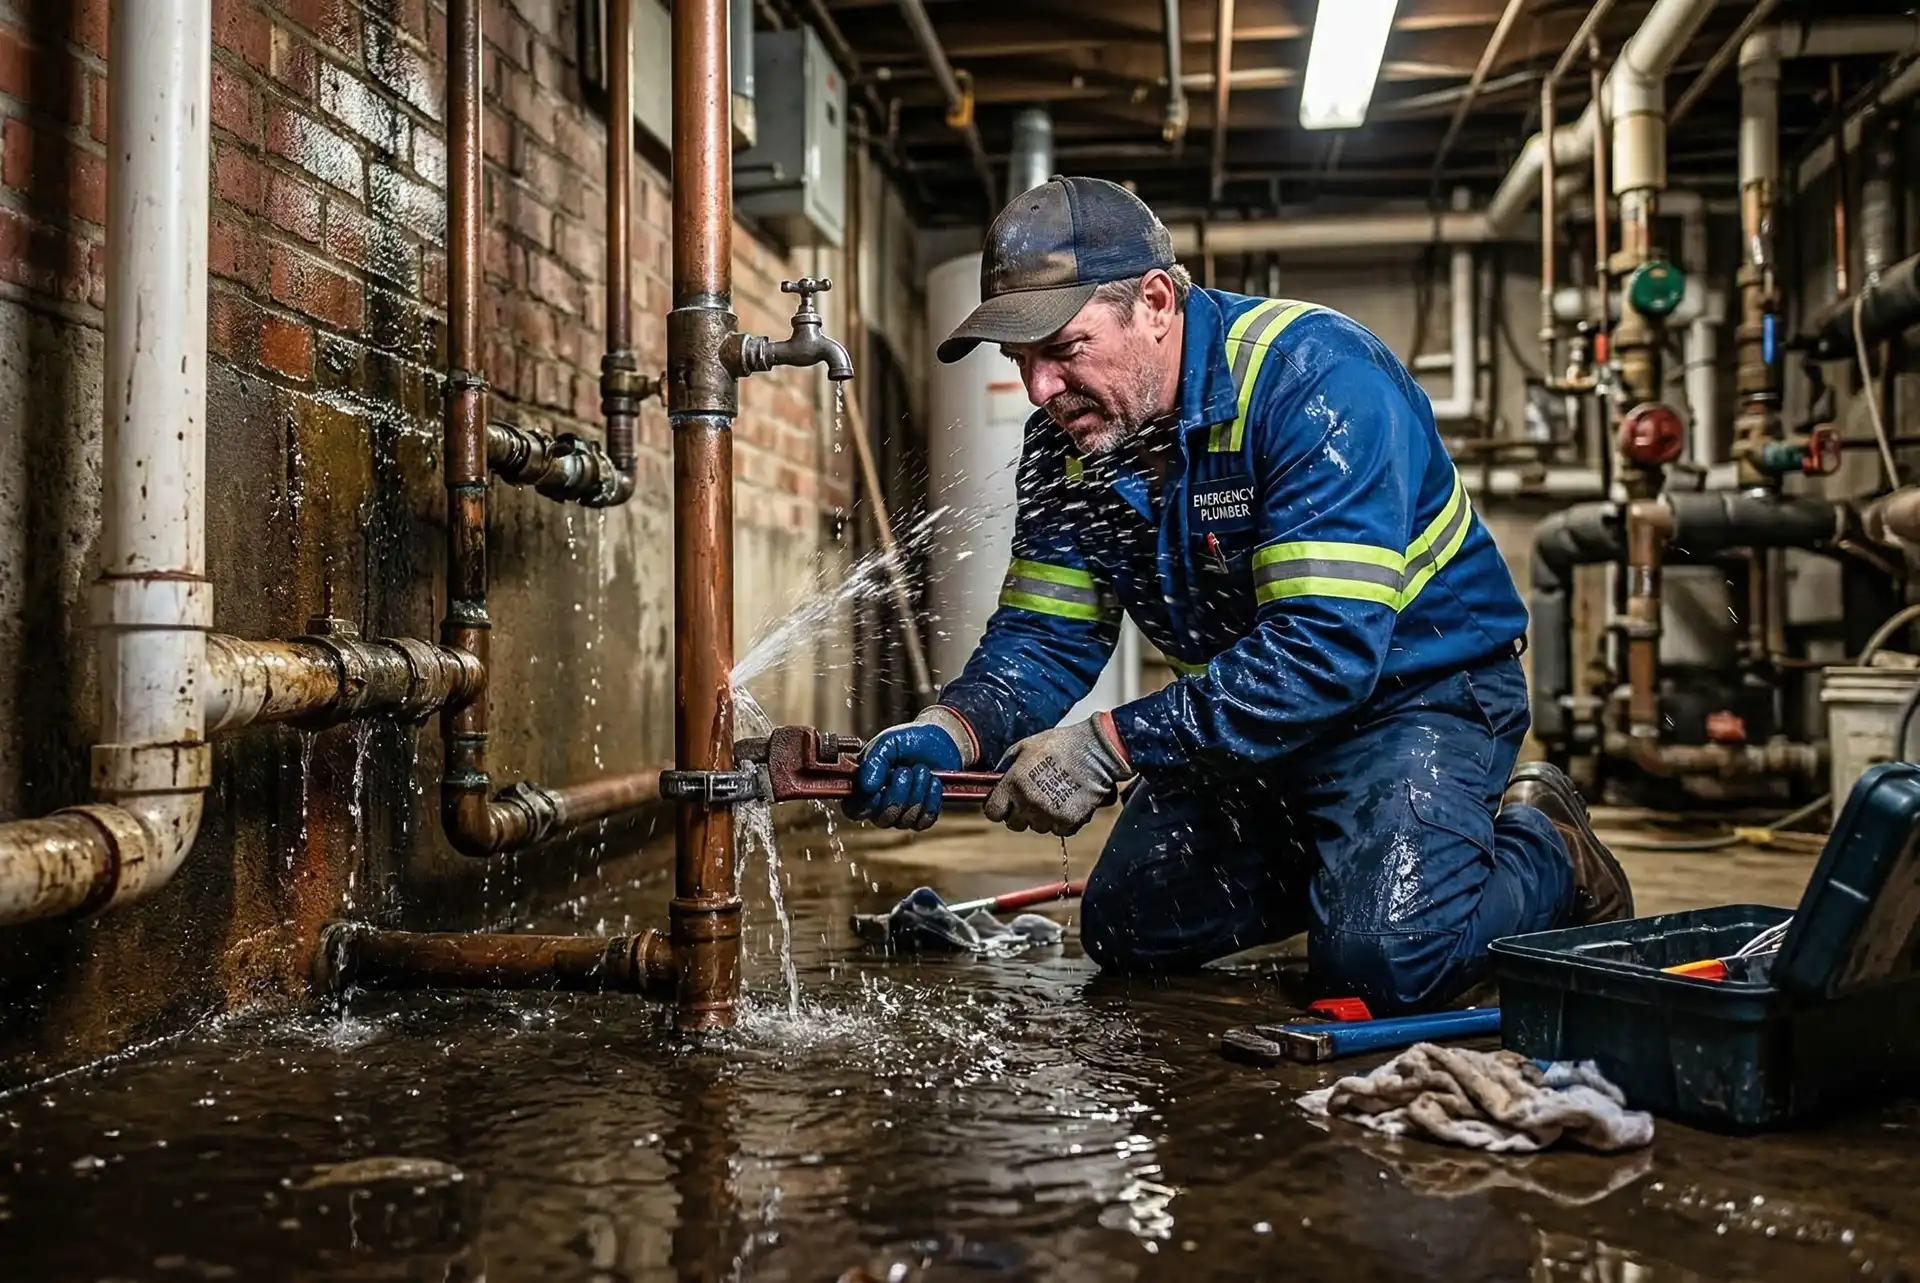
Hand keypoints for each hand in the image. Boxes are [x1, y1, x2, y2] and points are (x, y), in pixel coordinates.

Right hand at [845, 707, 975, 830]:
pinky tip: (933, 782)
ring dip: (917, 792)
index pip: (855, 810)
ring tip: (922, 770)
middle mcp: (881, 804)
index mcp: (865, 787)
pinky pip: (924, 820)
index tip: (878, 787)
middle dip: (898, 793)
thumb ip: (873, 762)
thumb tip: (866, 787)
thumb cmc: (909, 741)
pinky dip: (931, 799)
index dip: (866, 804)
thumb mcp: (887, 743)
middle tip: (906, 771)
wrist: (940, 740)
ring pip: (905, 820)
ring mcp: (902, 813)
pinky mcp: (923, 816)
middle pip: (883, 818)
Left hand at [984, 711, 1134, 835]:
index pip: (993, 812)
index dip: (999, 808)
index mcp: (1013, 783)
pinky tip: (1069, 802)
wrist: (1095, 751)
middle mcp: (1027, 801)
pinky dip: (1064, 821)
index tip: (1006, 804)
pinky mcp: (1068, 821)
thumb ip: (1007, 765)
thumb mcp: (1025, 747)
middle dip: (1021, 813)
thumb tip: (996, 779)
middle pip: (1014, 824)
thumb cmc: (1060, 745)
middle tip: (1034, 798)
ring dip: (1043, 817)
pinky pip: (1059, 830)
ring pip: (1037, 827)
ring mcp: (1048, 813)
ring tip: (1055, 796)